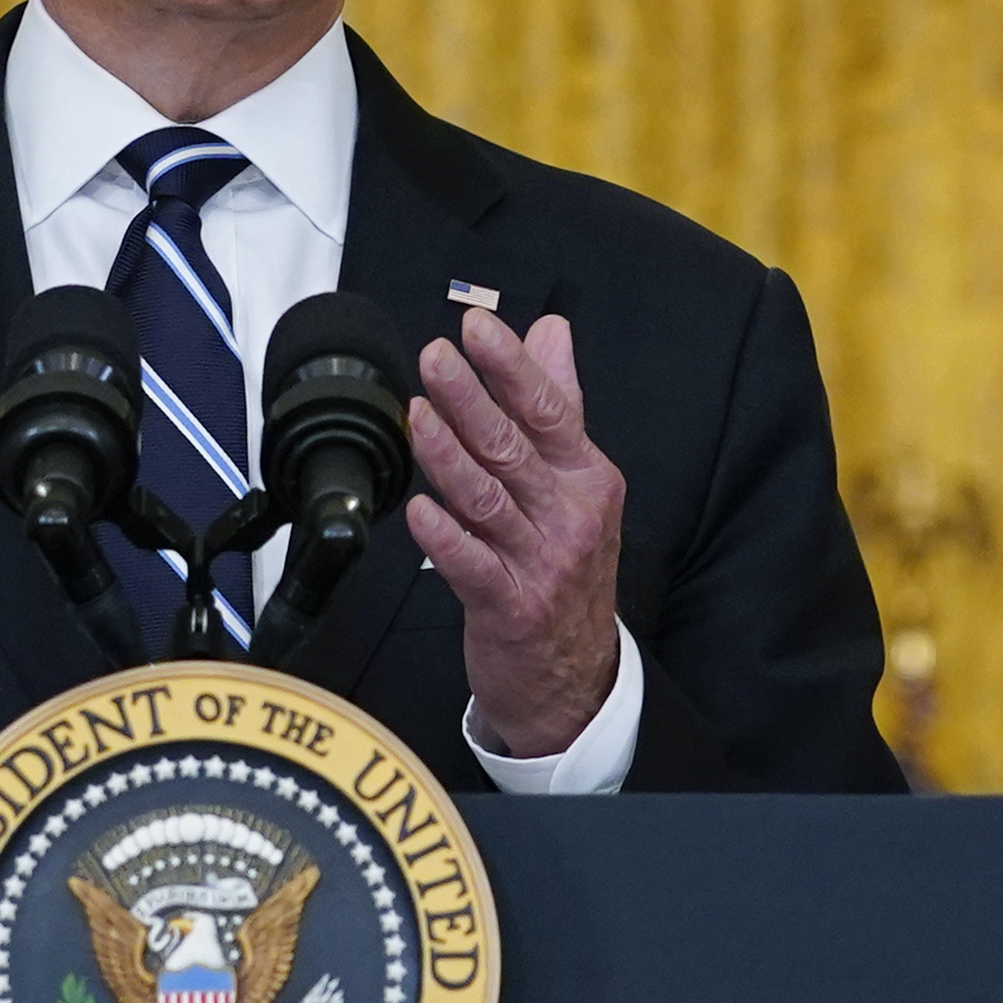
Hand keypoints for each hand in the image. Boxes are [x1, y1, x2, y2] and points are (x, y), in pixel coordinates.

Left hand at [401, 308, 623, 754]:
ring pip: (488, 500)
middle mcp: (569, 516)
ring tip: (416, 415)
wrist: (575, 675)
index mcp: (586, 477)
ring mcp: (543, 563)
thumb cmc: (565, 567)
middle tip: (435, 357)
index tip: (477, 327)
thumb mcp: (576, 484)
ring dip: (448, 455)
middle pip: (515, 447)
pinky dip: (445, 537)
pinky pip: (473, 566)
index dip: (511, 366)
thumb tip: (551, 330)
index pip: (550, 409)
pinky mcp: (511, 606)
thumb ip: (559, 404)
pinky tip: (419, 510)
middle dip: (472, 398)